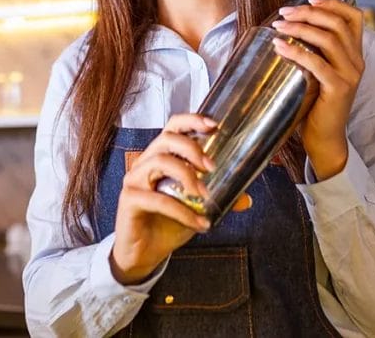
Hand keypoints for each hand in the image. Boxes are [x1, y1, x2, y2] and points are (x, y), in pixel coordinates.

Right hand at [110, 113, 214, 284]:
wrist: (143, 255)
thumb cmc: (166, 225)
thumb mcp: (196, 209)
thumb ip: (218, 199)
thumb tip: (246, 198)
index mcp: (160, 157)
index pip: (172, 127)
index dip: (191, 120)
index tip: (213, 125)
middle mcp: (144, 163)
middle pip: (166, 139)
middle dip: (192, 149)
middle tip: (211, 167)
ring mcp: (134, 180)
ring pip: (159, 161)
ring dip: (187, 176)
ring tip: (204, 195)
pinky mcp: (129, 200)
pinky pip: (157, 199)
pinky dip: (182, 211)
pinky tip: (198, 224)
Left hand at [270, 0, 364, 180]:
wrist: (324, 137)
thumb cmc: (315, 102)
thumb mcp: (318, 71)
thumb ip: (313, 51)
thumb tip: (284, 26)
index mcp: (354, 54)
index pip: (354, 17)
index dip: (333, 3)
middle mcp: (357, 61)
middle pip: (337, 24)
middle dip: (309, 13)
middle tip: (284, 12)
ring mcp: (350, 75)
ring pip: (329, 40)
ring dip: (301, 28)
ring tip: (278, 26)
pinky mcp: (339, 89)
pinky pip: (317, 63)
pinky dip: (296, 51)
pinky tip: (279, 46)